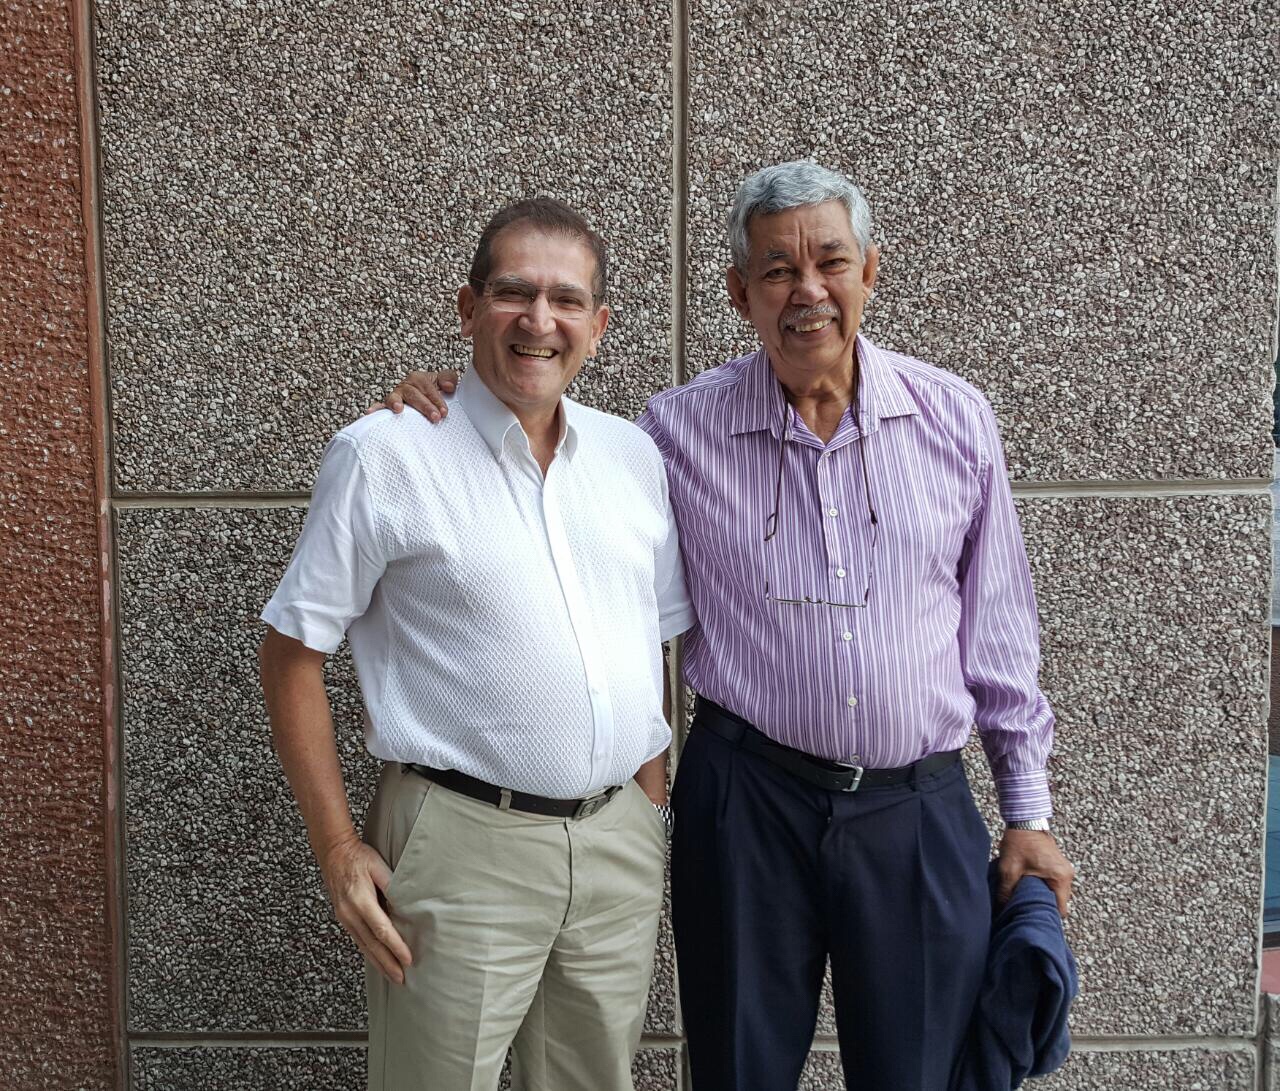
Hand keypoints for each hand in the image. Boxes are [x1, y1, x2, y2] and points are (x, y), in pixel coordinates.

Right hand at [318, 833, 412, 982]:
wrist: (333, 852)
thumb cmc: (358, 856)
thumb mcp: (378, 865)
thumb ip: (391, 884)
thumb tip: (405, 903)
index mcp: (360, 900)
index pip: (381, 929)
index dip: (395, 946)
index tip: (407, 959)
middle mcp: (350, 913)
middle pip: (372, 944)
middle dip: (387, 963)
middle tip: (401, 979)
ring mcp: (344, 917)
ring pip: (363, 946)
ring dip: (378, 962)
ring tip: (392, 976)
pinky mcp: (343, 918)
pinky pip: (357, 940)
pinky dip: (368, 953)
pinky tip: (377, 960)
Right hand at [365, 370, 459, 420]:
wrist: (427, 400)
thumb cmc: (435, 392)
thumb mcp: (445, 381)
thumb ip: (448, 378)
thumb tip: (448, 386)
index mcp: (419, 378)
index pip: (427, 388)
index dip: (436, 399)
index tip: (444, 412)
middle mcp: (406, 386)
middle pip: (413, 394)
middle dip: (424, 406)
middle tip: (435, 417)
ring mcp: (396, 396)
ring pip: (394, 398)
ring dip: (396, 403)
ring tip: (399, 409)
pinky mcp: (390, 407)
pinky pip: (380, 407)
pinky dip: (376, 409)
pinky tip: (370, 413)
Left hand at [996, 829, 1074, 917]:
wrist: (1024, 820)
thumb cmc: (1019, 842)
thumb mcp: (1009, 869)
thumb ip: (1006, 892)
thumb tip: (1001, 909)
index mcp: (1060, 878)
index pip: (1061, 910)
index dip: (1047, 916)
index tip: (1033, 919)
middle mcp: (1067, 875)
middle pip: (1059, 902)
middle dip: (1044, 907)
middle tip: (1027, 912)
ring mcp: (1064, 870)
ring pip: (1056, 893)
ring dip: (1043, 897)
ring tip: (1027, 901)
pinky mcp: (1058, 866)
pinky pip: (1054, 884)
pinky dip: (1044, 888)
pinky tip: (1030, 889)